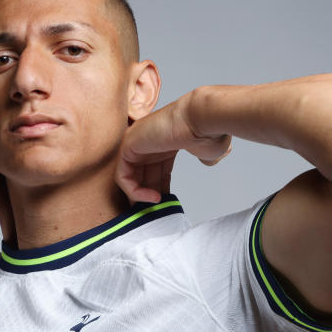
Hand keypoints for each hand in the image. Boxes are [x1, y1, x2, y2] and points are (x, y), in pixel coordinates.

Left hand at [115, 89, 232, 203]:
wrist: (200, 118)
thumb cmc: (207, 130)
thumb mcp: (208, 148)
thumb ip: (206, 155)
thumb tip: (209, 160)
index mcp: (165, 140)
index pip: (155, 170)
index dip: (160, 189)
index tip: (168, 204)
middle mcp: (148, 140)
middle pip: (141, 175)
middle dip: (148, 197)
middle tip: (157, 213)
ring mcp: (135, 141)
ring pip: (129, 178)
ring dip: (141, 198)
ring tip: (156, 209)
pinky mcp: (127, 146)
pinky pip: (122, 177)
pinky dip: (135, 192)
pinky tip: (153, 198)